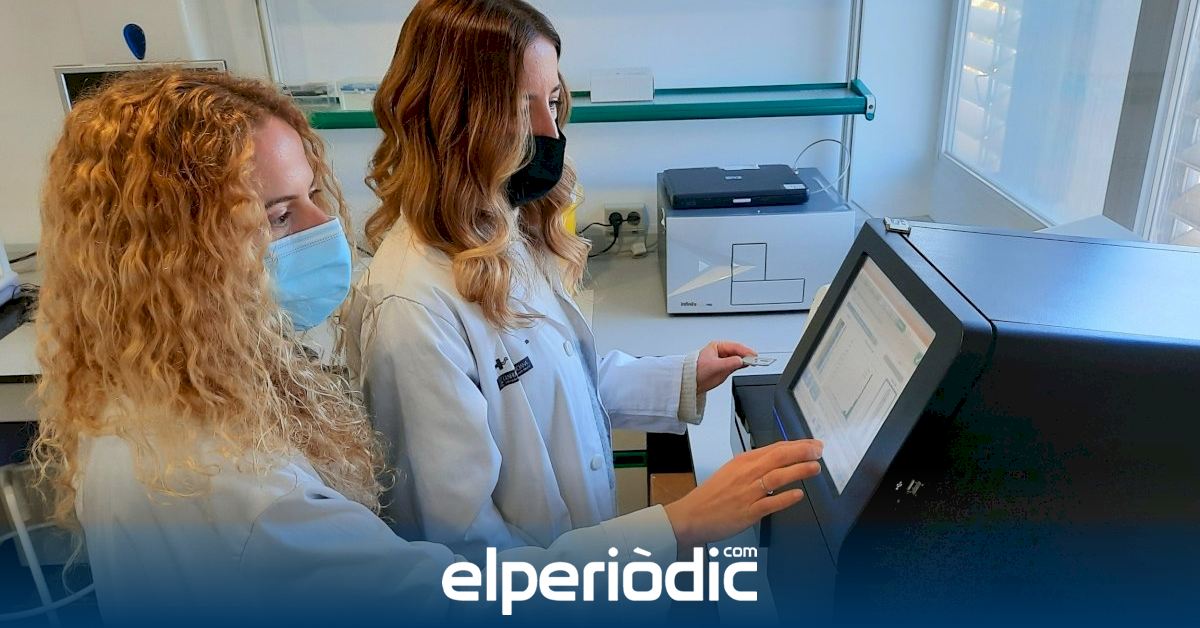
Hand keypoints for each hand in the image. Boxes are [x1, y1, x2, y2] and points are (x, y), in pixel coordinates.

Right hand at [662, 439, 822, 550]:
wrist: (692, 515)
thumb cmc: (712, 495)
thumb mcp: (732, 471)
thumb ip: (754, 465)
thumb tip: (779, 459)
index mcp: (743, 462)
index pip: (774, 448)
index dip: (796, 445)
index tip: (812, 444)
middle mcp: (746, 474)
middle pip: (778, 457)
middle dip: (801, 452)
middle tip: (819, 450)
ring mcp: (747, 493)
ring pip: (777, 477)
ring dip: (798, 471)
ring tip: (815, 468)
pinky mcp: (748, 512)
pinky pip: (770, 503)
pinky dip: (785, 498)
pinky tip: (798, 494)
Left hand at [696, 340, 756, 393]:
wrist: (690, 383)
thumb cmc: (696, 371)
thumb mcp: (714, 366)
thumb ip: (728, 363)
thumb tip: (740, 360)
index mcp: (716, 346)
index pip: (734, 346)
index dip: (745, 350)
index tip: (753, 355)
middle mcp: (721, 352)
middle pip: (738, 351)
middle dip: (747, 355)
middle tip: (756, 359)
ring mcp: (723, 360)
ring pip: (738, 357)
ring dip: (745, 359)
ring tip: (754, 362)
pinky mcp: (724, 368)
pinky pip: (736, 364)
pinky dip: (742, 364)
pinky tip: (747, 365)